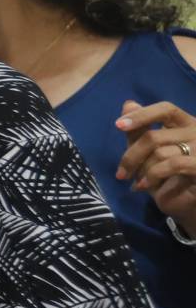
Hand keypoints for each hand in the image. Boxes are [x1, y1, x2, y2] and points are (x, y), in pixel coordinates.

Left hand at [116, 99, 195, 231]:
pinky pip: (172, 165)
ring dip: (142, 170)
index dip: (142, 115)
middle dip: (131, 156)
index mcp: (186, 123)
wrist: (189, 203)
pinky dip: (152, 176)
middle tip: (121, 174)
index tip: (118, 125)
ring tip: (137, 182)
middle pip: (153, 136)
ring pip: (159, 153)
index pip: (166, 109)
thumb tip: (128, 104)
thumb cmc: (169, 176)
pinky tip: (143, 186)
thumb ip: (140, 130)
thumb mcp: (150, 152)